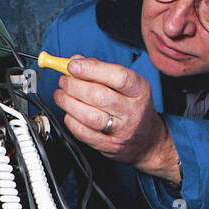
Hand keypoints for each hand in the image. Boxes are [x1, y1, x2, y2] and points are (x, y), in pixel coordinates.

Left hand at [53, 56, 180, 181]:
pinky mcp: (109, 146)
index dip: (91, 69)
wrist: (148, 142)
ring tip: (61, 95)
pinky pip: (84, 133)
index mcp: (139, 91)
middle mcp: (132, 111)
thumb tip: (76, 62)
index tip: (73, 65)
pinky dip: (71, 120)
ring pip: (89, 116)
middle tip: (64, 81)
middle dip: (74, 85)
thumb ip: (102, 70)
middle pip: (99, 96)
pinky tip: (69, 113)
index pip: (117, 77)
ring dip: (68, 103)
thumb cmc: (134, 108)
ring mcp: (121, 131)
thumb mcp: (128, 85)